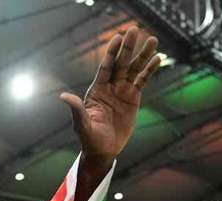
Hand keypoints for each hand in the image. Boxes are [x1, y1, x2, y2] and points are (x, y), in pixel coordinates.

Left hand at [61, 27, 160, 162]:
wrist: (103, 150)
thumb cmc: (89, 138)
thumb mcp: (82, 124)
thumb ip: (76, 109)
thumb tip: (63, 97)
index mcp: (97, 90)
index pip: (105, 67)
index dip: (112, 53)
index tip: (118, 38)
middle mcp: (110, 87)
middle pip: (121, 63)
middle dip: (128, 48)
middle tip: (135, 29)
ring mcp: (122, 91)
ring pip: (134, 69)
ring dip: (143, 55)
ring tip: (153, 39)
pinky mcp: (133, 98)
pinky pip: (142, 81)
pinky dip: (150, 70)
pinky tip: (157, 58)